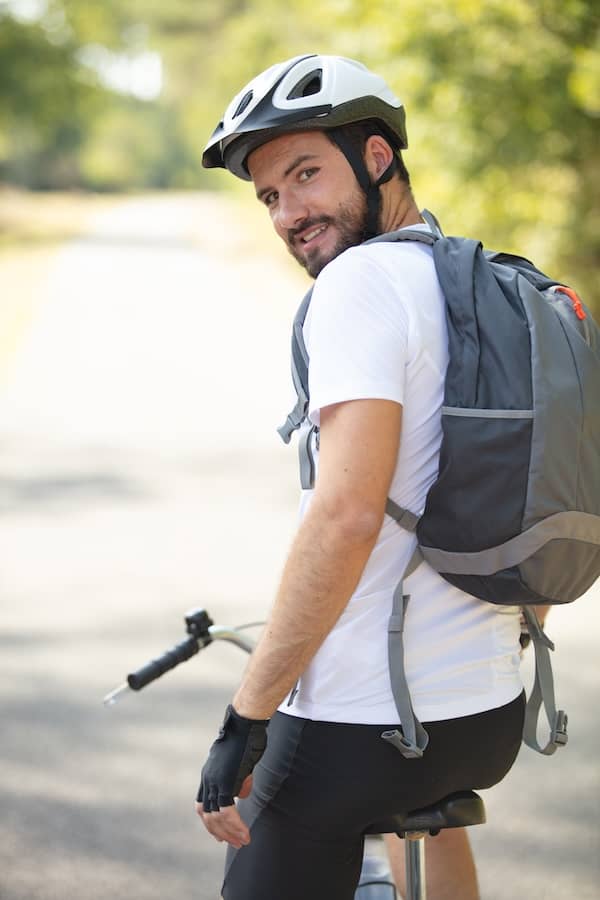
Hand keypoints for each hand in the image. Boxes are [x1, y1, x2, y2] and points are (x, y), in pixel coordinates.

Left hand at [195, 705, 267, 847]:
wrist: (246, 722)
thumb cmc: (248, 737)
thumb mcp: (242, 762)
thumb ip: (240, 778)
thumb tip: (242, 794)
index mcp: (209, 774)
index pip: (203, 804)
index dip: (210, 821)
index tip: (221, 834)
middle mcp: (207, 779)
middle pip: (206, 815)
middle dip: (220, 832)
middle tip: (235, 843)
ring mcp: (214, 781)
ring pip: (216, 817)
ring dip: (230, 833)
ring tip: (244, 841)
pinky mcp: (224, 782)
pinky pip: (227, 812)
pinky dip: (236, 825)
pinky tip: (245, 832)